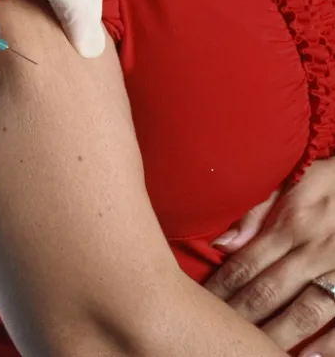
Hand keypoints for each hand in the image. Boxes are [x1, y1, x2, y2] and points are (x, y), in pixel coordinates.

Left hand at [205, 158, 334, 354]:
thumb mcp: (295, 181)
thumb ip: (257, 211)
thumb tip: (221, 244)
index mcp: (292, 223)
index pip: (245, 264)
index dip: (219, 289)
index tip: (200, 307)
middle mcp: (315, 248)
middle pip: (268, 291)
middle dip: (240, 316)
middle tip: (218, 334)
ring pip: (306, 310)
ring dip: (277, 334)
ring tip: (255, 350)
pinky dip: (329, 343)